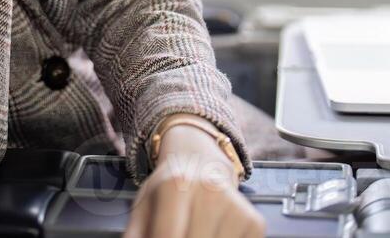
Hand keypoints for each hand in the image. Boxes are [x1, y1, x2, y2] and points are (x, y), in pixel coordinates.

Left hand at [124, 125, 262, 237]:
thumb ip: (135, 233)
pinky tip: (212, 233)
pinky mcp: (254, 221)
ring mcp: (234, 206)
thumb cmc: (168, 187)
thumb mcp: (144, 203)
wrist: (201, 159)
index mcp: (174, 185)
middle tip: (177, 234)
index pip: (166, 237)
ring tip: (192, 231)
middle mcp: (208, 191)